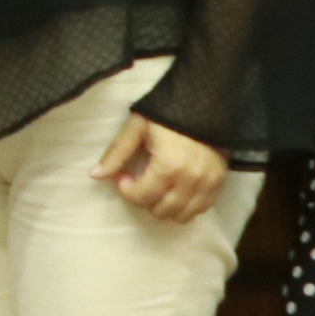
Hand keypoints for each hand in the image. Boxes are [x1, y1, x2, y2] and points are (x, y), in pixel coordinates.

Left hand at [91, 113, 229, 224]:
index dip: (127, 190)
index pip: (142, 197)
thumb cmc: (167, 111)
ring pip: (182, 215)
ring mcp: (208, 183)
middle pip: (161, 210)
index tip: (125, 177)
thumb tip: (95, 175)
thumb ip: (117, 153)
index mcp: (169, 166)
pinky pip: (201, 209)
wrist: (205, 99)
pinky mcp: (219, 182)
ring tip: (158, 186)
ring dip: (165, 206)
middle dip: (145, 199)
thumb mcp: (137, 127)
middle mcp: (190, 180)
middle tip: (141, 180)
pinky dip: (186, 206)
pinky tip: (176, 190)